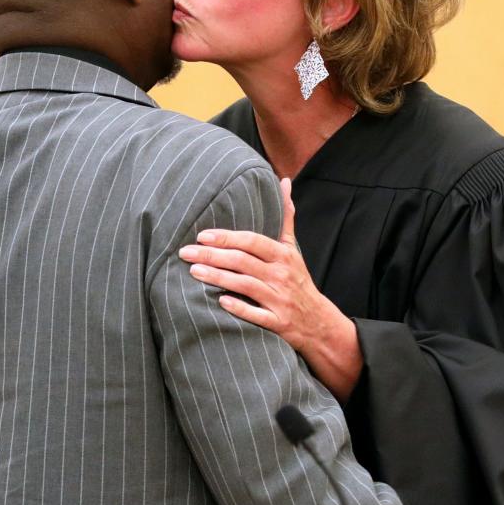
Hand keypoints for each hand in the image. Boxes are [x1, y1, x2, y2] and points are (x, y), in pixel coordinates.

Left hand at [178, 177, 362, 400]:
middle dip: (212, 256)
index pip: (252, 242)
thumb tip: (283, 182)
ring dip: (218, 278)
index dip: (227, 238)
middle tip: (185, 252)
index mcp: (282, 255)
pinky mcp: (277, 322)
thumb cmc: (298, 280)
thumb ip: (285, 216)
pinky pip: (256, 315)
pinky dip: (239, 308)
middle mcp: (281, 275)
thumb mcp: (292, 248)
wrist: (318, 322)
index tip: (202, 236)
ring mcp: (279, 299)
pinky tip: (220, 302)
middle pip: (243, 262)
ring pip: (246, 286)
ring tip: (193, 272)